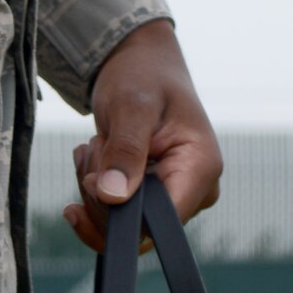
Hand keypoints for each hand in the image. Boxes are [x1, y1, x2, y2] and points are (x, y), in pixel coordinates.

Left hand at [63, 18, 222, 252]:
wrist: (141, 64)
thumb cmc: (143, 74)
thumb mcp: (131, 105)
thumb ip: (125, 150)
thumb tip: (113, 197)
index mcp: (201, 168)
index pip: (160, 224)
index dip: (119, 214)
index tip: (92, 180)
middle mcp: (195, 190)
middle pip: (138, 228)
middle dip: (100, 195)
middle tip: (94, 148)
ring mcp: (175, 196)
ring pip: (121, 223)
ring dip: (93, 189)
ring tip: (94, 146)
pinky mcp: (154, 198)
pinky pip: (116, 215)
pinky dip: (94, 191)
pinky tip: (91, 160)